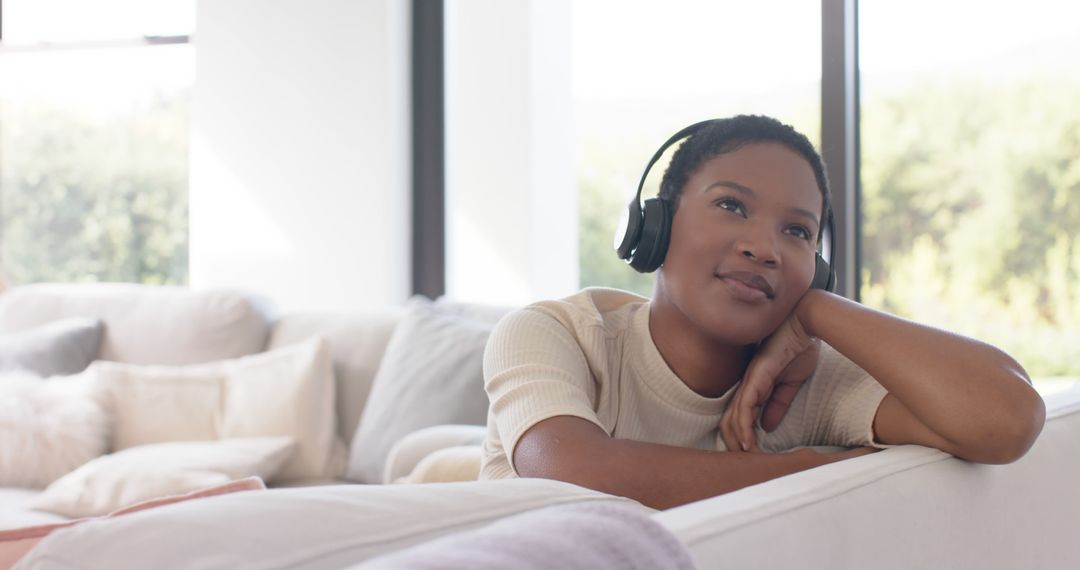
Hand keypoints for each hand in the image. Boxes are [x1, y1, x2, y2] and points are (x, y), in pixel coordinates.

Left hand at [719, 310, 818, 452]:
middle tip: (742, 464)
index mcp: (754, 386)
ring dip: (737, 440)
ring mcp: (749, 380)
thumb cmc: (798, 347)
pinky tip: (747, 442)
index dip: (741, 436)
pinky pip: (744, 406)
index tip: (749, 455)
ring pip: (732, 416)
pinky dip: (744, 426)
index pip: (739, 416)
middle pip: (729, 419)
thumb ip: (778, 403)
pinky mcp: (756, 377)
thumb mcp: (790, 383)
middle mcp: (747, 384)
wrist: (805, 323)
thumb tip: (768, 426)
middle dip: (733, 443)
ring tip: (744, 459)